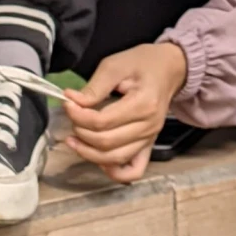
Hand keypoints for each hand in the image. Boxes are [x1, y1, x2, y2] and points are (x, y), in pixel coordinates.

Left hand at [61, 41, 187, 184]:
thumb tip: (73, 102)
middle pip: (106, 143)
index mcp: (143, 104)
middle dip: (81, 132)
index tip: (67, 104)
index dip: (78, 116)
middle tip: (72, 117)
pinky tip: (100, 161)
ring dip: (89, 154)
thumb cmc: (143, 64)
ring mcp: (150, 138)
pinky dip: (116, 172)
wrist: (169, 69)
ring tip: (74, 140)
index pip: (102, 122)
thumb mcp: (116, 65)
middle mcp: (148, 126)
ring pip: (115, 159)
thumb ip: (94, 87)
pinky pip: (134, 170)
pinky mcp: (149, 145)